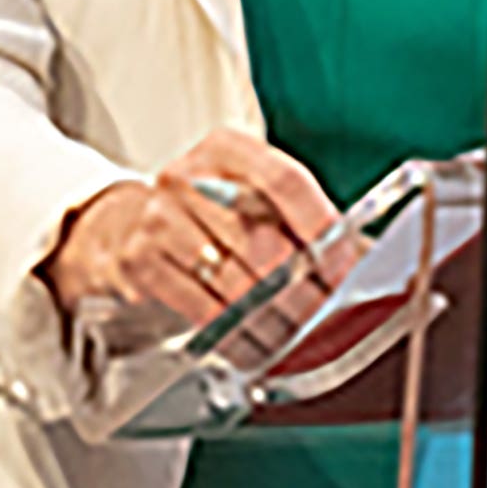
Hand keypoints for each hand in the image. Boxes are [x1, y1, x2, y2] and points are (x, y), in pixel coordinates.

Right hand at [42, 130, 340, 338]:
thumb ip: (299, 216)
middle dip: (301, 284)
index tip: (342, 261)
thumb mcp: (249, 195)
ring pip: (235, 281)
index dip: (321, 226)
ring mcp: (158, 218)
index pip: (285, 181)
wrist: (126, 225)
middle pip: (262, 238)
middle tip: (324, 309)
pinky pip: (203, 309)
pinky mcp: (139, 261)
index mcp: (225, 149)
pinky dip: (236, 331)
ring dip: (272, 314)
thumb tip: (360, 257)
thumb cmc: (207, 212)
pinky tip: (253, 338)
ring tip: (294, 330)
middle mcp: (186, 177)